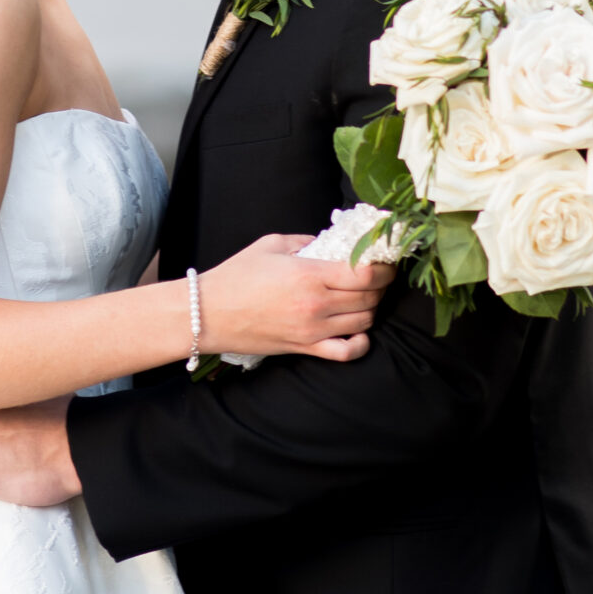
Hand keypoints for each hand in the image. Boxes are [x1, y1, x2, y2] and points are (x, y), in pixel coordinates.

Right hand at [199, 233, 394, 364]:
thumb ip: (307, 241)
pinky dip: (361, 343)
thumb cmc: (236, 276)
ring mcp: (312, 330)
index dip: (384, 266)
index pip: (366, 273)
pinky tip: (358, 331)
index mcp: (310, 274)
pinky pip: (346, 352)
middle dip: (382, 284)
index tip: (384, 259)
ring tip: (365, 296)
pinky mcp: (305, 348)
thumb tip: (330, 243)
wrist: (208, 313)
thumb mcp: (272, 244)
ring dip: (372, 307)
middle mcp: (316, 304)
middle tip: (378, 274)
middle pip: (371, 296)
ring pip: (364, 321)